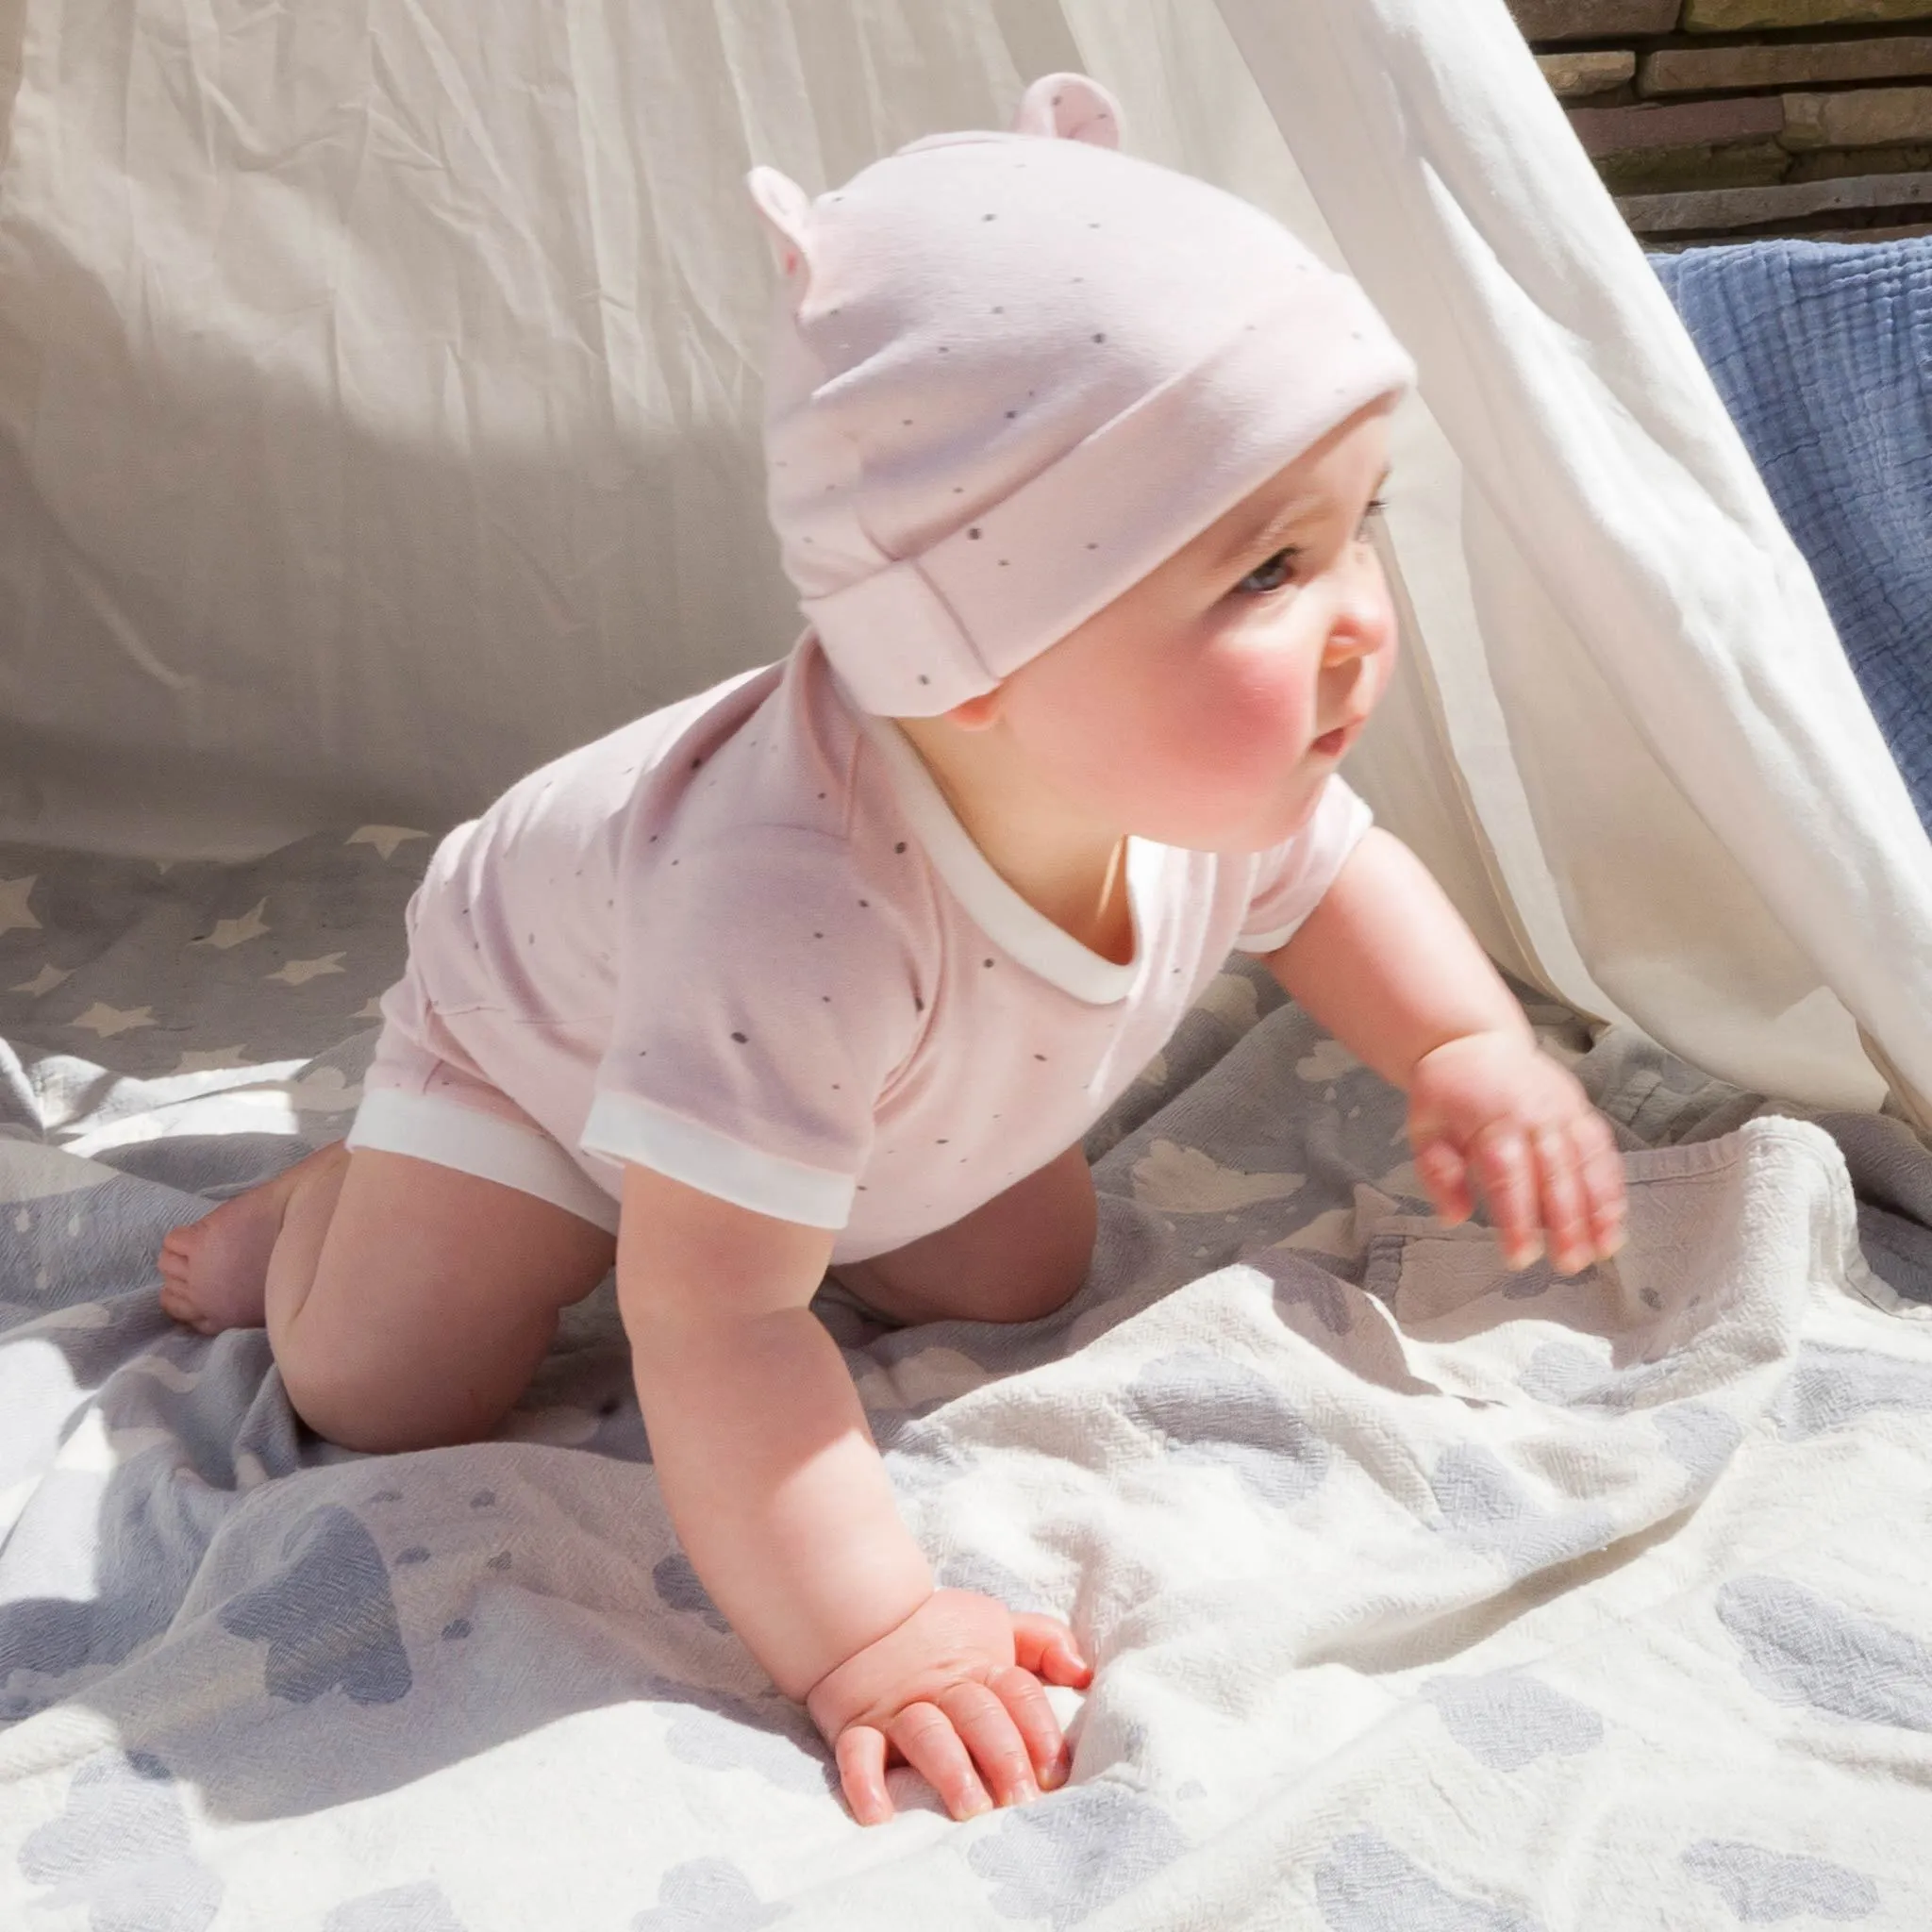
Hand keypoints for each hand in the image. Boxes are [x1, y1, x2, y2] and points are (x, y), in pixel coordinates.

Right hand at [805, 1588, 1092, 1826]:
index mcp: (980, 1667)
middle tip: (1021, 1801)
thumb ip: (1043, 1642)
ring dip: (949, 1770)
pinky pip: (856, 1753)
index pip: (1018, 1694)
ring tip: (969, 1808)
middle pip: (979, 1716)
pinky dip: (863, 1783)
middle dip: (1003, 1757)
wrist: (859, 1614)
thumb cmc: (939, 1631)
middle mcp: (942, 1688)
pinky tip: (879, 1816)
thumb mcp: (996, 1624)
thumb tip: (1084, 1671)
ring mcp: (898, 1709)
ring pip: (926, 1734)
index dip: (1039, 1730)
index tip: (1055, 1773)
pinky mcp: (856, 1727)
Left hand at [1406, 1031, 1625, 1274]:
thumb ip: (1437, 1172)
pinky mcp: (1581, 1110)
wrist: (1473, 1043)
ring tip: (1603, 1250)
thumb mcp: (1423, 1128)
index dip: (1517, 1219)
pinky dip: (1612, 1186)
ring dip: (1600, 1209)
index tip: (1519, 1257)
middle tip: (1569, 1264)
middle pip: (1555, 1174)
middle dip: (1566, 1224)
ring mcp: (1563, 1110)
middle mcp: (1533, 1114)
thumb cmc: (1447, 1092)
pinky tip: (1615, 1219)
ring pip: (1588, 1163)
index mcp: (1491, 1120)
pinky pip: (1603, 1151)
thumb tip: (1454, 1217)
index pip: (1507, 1176)